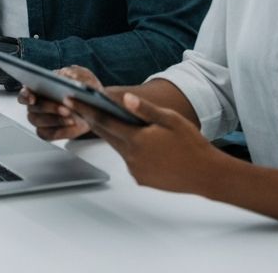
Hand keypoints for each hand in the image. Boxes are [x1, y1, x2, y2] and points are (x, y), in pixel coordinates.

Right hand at [20, 65, 102, 140]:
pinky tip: (71, 124)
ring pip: (39, 122)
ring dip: (55, 119)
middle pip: (33, 108)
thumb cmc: (83, 87)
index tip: (32, 98)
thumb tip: (66, 79)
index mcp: (37, 87)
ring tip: (71, 117)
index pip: (24, 92)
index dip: (25, 95)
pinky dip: (60, 130)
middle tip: (64, 107)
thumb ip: (74, 75)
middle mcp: (35, 104)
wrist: (94, 105)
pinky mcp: (48, 132)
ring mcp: (40, 119)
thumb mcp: (82, 75)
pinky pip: (48, 134)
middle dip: (48, 107)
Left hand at [70, 92, 224, 194]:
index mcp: (137, 140)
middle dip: (90, 118)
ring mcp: (137, 170)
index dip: (85, 109)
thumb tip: (125, 98)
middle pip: (106, 134)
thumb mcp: (170, 120)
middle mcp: (132, 157)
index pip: (104, 121)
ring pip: (117, 147)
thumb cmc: (191, 144)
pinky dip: (125, 147)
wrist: (208, 176)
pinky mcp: (142, 179)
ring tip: (99, 117)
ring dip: (109, 133)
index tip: (70, 99)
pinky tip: (129, 138)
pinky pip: (128, 159)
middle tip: (74, 105)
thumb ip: (145, 109)